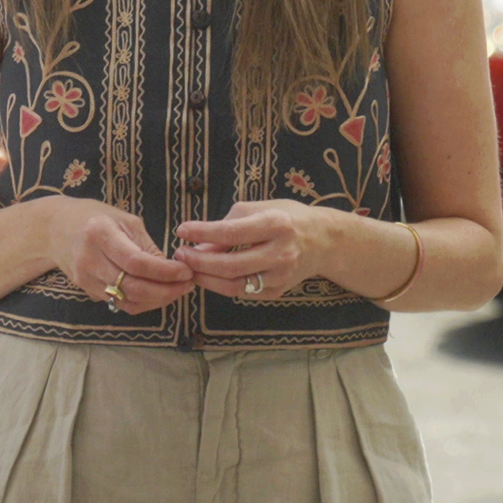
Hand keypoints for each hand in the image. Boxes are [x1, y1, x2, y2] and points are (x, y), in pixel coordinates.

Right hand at [38, 196, 192, 313]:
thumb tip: (173, 269)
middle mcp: (90, 259)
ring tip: (178, 290)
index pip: (136, 262)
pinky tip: (158, 294)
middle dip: (166, 290)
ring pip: (127, 301)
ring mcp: (85, 279)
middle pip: (132, 287)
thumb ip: (146, 245)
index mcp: (99, 234)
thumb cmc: (93, 217)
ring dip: (158, 300)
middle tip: (188, 284)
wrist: (54, 229)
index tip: (186, 271)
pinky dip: (143, 303)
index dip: (165, 272)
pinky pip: (119, 304)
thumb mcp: (123, 219)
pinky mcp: (87, 291)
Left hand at [170, 198, 340, 299]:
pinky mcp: (277, 291)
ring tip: (188, 267)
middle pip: (230, 265)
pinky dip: (220, 285)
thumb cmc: (285, 218)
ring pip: (234, 285)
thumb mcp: (258, 210)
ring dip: (205, 278)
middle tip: (180, 254)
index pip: (230, 233)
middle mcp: (280, 253)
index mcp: (276, 225)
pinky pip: (242, 292)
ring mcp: (280, 276)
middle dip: (199, 261)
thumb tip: (198, 244)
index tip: (181, 230)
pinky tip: (208, 275)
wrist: (322, 241)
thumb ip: (228, 224)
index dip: (202, 233)